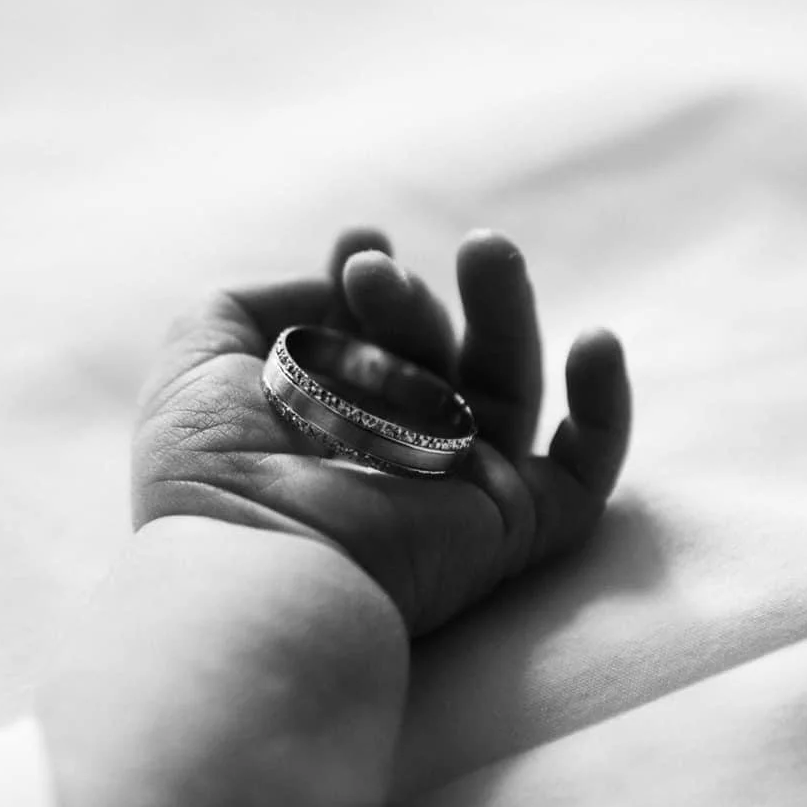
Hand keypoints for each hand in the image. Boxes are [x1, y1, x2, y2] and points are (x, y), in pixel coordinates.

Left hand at [133, 228, 631, 634]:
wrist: (253, 561)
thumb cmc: (211, 471)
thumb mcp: (201, 352)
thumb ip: (258, 296)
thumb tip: (340, 276)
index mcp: (326, 423)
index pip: (374, 340)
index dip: (374, 284)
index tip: (358, 245)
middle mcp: (394, 454)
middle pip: (440, 354)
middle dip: (415, 300)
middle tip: (374, 273)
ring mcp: (457, 489)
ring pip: (509, 386)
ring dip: (504, 311)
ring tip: (486, 250)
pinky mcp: (510, 525)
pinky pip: (586, 475)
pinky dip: (605, 408)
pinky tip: (596, 341)